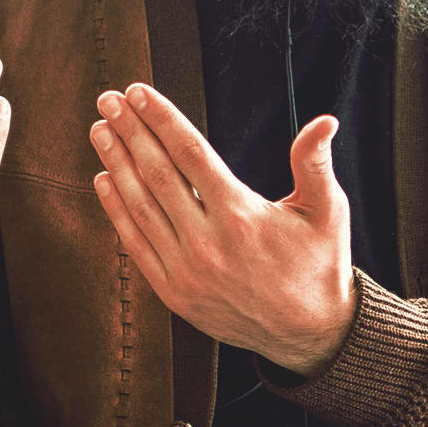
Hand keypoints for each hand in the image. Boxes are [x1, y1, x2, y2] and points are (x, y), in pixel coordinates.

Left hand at [89, 82, 353, 371]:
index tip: (138, 93)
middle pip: (157, 174)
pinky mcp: (174, 293)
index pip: (190, 154)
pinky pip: (136, 243)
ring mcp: (186, 271)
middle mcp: (207, 243)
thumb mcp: (327, 212)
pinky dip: (117, 210)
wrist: (308, 334)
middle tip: (108, 100)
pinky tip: (104, 180)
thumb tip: (324, 122)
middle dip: (130, 132)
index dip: (161, 119)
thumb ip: (315, 163)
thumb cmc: (319, 265)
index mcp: (242, 216)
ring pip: (140, 206)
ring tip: (100, 130)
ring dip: (116, 163)